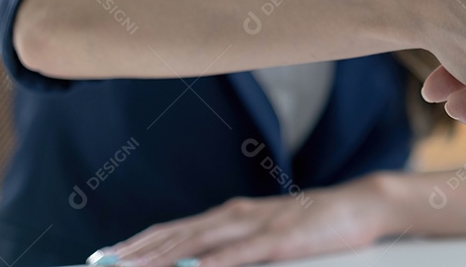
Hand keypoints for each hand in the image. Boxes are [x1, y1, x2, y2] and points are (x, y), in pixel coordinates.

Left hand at [89, 177, 395, 266]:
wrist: (360, 205)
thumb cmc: (314, 225)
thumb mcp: (267, 236)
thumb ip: (234, 247)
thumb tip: (201, 264)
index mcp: (231, 215)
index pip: (174, 229)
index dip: (139, 243)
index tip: (106, 257)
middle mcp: (237, 215)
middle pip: (178, 235)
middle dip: (139, 252)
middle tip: (105, 264)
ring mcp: (259, 225)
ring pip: (201, 242)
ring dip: (166, 256)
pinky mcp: (281, 238)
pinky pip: (243, 252)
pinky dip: (216, 261)